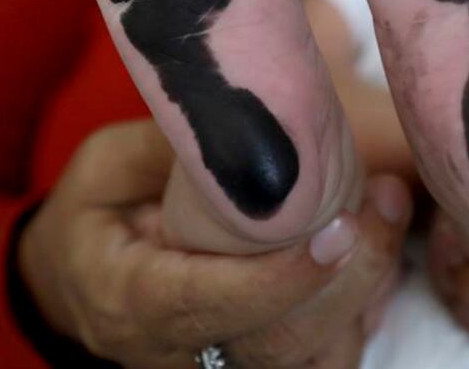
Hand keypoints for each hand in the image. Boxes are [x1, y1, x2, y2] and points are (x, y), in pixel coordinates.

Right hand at [18, 119, 410, 367]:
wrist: (81, 282)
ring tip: (388, 211)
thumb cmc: (96, 215)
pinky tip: (376, 245)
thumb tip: (261, 124)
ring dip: (367, 287)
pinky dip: (366, 304)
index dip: (280, 276)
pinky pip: (331, 352)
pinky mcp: (267, 360)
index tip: (336, 227)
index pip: (210, 306)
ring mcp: (229, 364)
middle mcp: (183, 351)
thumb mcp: (104, 168)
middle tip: (385, 199)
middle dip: (349, 273)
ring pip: (316, 356)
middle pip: (280, 341)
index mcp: (132, 302)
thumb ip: (173, 151)